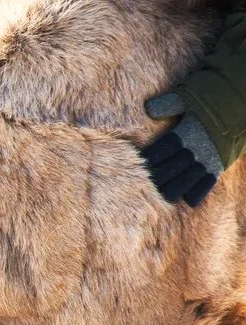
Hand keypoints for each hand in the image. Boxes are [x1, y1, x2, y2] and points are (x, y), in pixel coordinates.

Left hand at [141, 92, 223, 206]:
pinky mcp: (220, 166)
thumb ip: (170, 103)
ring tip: (160, 189)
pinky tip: (185, 197)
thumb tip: (148, 109)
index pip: (162, 150)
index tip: (138, 162)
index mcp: (188, 131)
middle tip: (145, 178)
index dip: (149, 158)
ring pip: (182, 183)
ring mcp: (209, 160)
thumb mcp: (192, 94)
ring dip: (170, 187)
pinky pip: (204, 187)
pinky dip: (193, 193)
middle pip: (169, 171)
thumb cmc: (217, 95)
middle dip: (155, 176)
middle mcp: (197, 149)